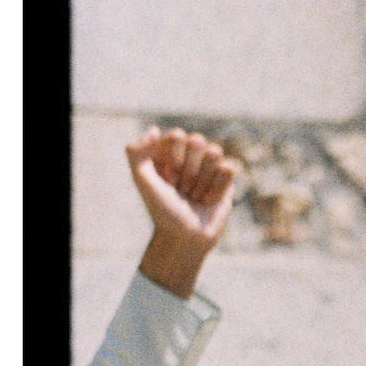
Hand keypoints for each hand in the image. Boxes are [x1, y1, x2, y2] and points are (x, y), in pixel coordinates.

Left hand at [130, 126, 238, 300]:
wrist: (186, 236)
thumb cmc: (162, 210)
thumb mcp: (141, 180)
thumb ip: (136, 152)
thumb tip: (155, 129)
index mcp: (167, 154)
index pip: (176, 136)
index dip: (173, 157)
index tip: (167, 179)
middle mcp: (188, 157)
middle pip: (197, 140)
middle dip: (189, 168)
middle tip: (182, 188)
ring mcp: (208, 167)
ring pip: (215, 152)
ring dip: (203, 178)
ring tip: (195, 195)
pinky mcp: (226, 180)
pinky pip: (229, 167)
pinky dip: (218, 186)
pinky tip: (210, 199)